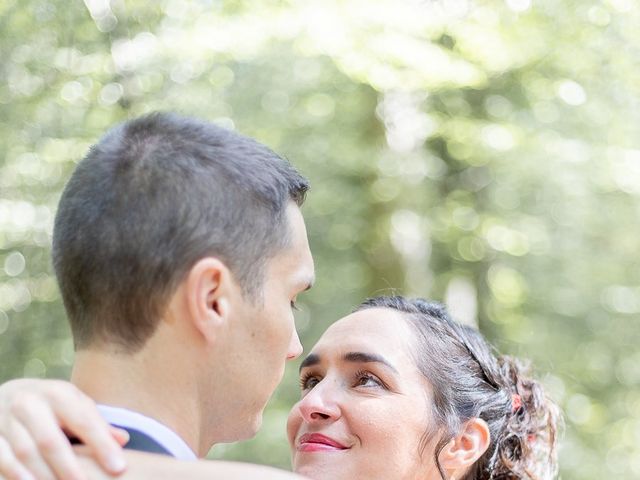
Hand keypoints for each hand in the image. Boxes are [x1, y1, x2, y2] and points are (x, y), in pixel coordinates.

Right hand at [0, 379, 127, 479]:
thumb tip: (123, 440)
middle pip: (50, 440)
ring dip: (45, 476)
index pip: (84, 420)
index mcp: (58, 393)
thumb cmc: (50, 404)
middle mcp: (29, 403)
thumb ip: (96, 423)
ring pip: (25, 454)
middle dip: (69, 467)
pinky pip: (3, 461)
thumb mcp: (75, 404)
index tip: (119, 468)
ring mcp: (5, 420)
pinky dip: (19, 477)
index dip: (102, 445)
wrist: (6, 395)